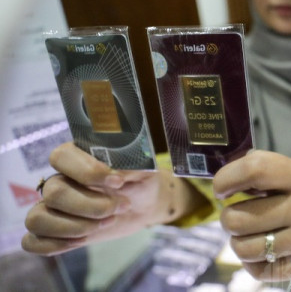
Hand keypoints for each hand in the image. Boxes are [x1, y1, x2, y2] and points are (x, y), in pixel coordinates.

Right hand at [22, 142, 184, 255]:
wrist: (145, 204)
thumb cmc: (142, 181)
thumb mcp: (144, 169)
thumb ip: (129, 166)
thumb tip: (115, 173)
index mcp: (77, 156)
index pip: (61, 157)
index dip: (87, 172)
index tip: (118, 183)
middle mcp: (59, 179)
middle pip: (54, 193)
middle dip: (92, 206)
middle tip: (122, 206)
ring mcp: (52, 206)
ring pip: (37, 218)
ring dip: (74, 227)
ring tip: (105, 223)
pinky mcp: (54, 231)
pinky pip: (32, 241)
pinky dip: (55, 245)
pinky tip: (82, 240)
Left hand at [214, 150, 290, 281]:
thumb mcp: (287, 167)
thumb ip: (256, 167)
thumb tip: (223, 183)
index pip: (253, 170)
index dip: (225, 180)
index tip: (222, 188)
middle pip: (237, 219)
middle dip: (229, 217)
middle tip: (239, 213)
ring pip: (243, 248)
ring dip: (238, 240)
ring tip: (248, 232)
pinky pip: (257, 270)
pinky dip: (252, 261)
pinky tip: (261, 246)